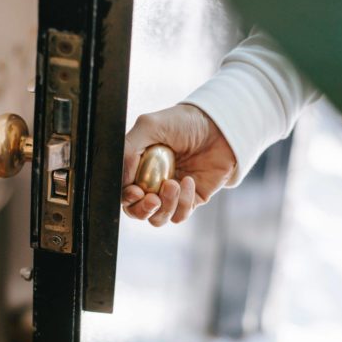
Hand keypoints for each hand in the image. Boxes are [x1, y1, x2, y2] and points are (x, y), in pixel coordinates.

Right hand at [122, 104, 235, 225]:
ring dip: (164, 206)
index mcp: (137, 167)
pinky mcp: (190, 200)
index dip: (126, 198)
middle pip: (136, 211)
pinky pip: (180, 215)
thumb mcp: (150, 126)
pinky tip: (189, 180)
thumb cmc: (183, 122)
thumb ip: (129, 149)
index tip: (136, 191)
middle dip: (142, 210)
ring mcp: (171, 194)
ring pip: (157, 218)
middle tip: (152, 198)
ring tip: (173, 184)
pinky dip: (183, 202)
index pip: (123, 192)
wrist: (219, 127)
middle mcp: (151, 183)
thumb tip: (122, 179)